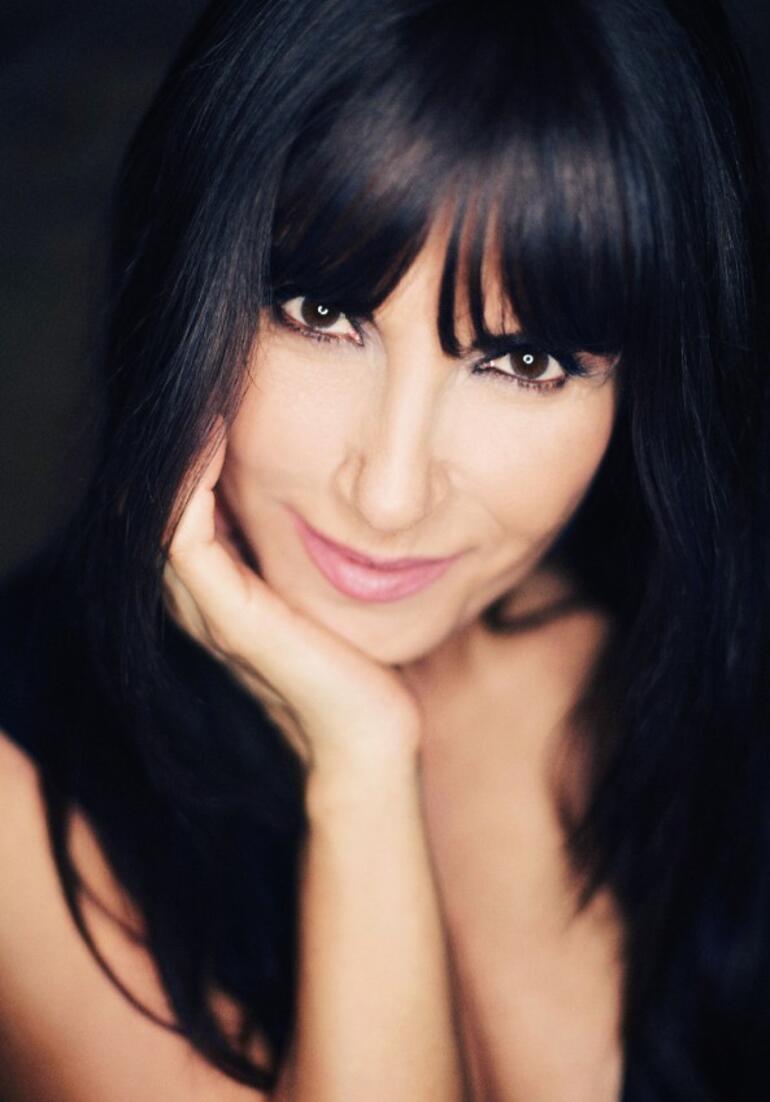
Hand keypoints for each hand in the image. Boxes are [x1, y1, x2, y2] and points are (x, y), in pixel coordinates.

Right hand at [162, 428, 422, 774]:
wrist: (373, 733)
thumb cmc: (357, 664)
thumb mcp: (323, 593)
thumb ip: (302, 555)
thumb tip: (323, 494)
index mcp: (220, 593)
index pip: (183, 512)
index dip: (193, 458)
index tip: (221, 400)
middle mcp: (202, 601)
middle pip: (162, 509)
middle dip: (179, 449)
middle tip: (204, 388)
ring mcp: (210, 613)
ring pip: (163, 518)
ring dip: (179, 457)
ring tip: (202, 402)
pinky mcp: (232, 622)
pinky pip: (186, 541)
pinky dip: (190, 487)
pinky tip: (216, 440)